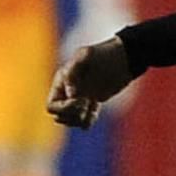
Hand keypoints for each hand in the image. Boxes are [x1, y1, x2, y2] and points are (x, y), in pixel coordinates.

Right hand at [60, 0, 137, 114]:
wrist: (124, 58)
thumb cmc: (104, 53)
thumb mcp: (86, 55)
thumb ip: (73, 72)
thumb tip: (70, 95)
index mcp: (61, 82)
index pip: (52, 106)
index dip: (64, 108)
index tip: (82, 99)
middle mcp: (67, 91)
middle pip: (59, 116)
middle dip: (72, 115)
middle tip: (87, 104)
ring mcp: (79, 98)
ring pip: (70, 120)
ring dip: (79, 120)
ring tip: (91, 110)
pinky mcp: (92, 102)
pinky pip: (84, 120)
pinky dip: (88, 121)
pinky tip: (96, 113)